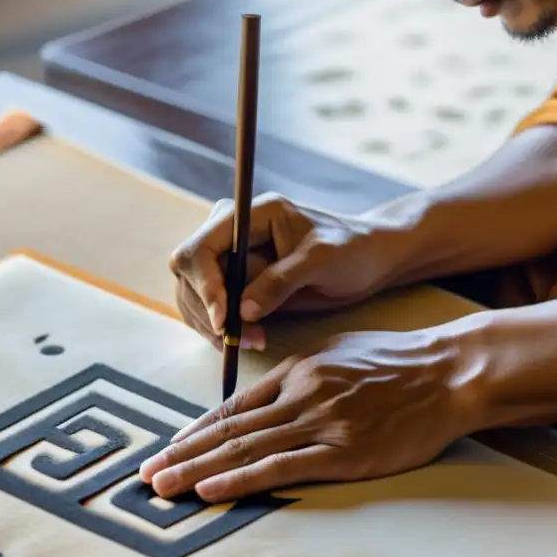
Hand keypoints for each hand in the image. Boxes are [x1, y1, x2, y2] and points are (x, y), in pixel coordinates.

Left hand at [139, 329, 473, 501]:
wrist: (448, 372)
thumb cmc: (399, 363)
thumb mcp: (341, 352)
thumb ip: (302, 374)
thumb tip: (268, 395)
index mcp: (298, 369)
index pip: (234, 404)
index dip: (197, 429)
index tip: (169, 447)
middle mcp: (300, 394)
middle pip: (228, 428)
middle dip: (181, 453)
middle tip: (145, 474)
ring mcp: (320, 422)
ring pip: (244, 447)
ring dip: (196, 470)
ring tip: (162, 487)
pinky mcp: (343, 452)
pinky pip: (280, 467)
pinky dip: (240, 479)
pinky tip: (211, 490)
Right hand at [170, 193, 395, 350]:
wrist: (367, 260)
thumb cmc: (350, 249)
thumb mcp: (321, 261)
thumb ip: (282, 281)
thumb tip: (243, 311)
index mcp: (250, 215)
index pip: (201, 247)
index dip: (206, 285)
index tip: (224, 319)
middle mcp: (231, 233)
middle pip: (189, 274)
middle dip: (210, 311)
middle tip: (244, 339)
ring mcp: (231, 260)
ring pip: (193, 295)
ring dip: (214, 326)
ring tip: (254, 342)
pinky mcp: (236, 284)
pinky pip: (209, 309)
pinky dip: (220, 330)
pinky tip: (250, 340)